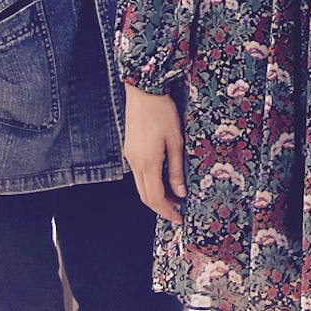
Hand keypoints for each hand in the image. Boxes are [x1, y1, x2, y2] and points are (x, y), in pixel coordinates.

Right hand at [122, 83, 186, 224]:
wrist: (144, 92)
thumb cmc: (163, 113)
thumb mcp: (176, 141)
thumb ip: (176, 169)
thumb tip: (180, 193)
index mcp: (147, 162)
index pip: (154, 198)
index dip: (167, 211)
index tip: (180, 219)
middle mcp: (135, 163)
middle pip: (145, 196)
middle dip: (162, 207)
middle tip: (179, 213)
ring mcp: (130, 156)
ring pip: (141, 186)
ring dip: (156, 196)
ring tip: (175, 199)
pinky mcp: (131, 150)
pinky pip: (140, 174)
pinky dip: (151, 183)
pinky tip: (165, 181)